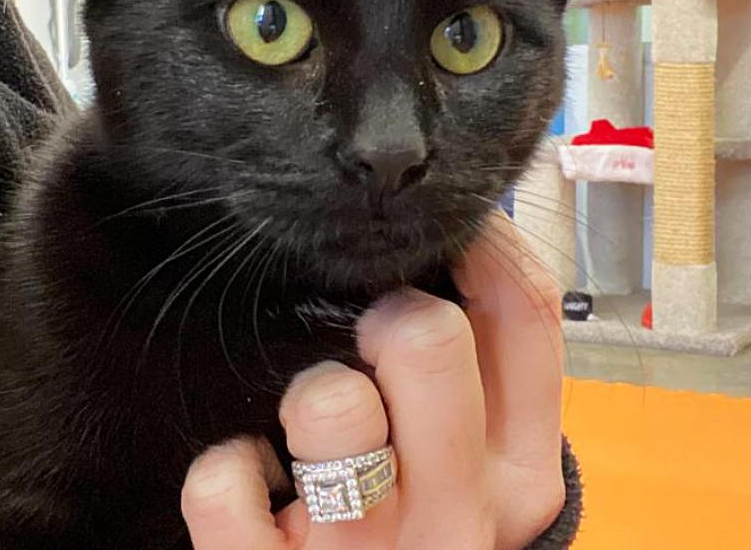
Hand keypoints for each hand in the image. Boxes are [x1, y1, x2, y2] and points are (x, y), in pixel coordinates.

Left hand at [181, 213, 565, 548]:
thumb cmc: (420, 538)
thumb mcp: (479, 474)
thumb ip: (480, 381)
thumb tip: (455, 241)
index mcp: (524, 473)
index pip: (526, 308)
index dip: (473, 238)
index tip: (433, 231)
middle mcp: (462, 517)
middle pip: (428, 335)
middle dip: (386, 316)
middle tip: (370, 341)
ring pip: (330, 405)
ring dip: (308, 399)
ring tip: (312, 430)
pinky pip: (224, 484)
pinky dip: (224, 474)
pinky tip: (252, 487)